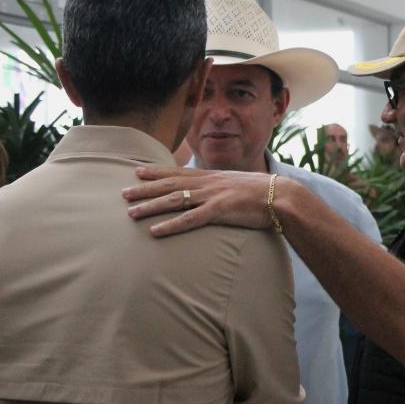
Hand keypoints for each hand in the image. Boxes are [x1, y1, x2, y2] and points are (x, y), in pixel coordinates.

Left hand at [122, 166, 274, 236]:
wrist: (281, 196)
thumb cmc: (262, 194)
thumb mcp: (237, 186)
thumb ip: (221, 189)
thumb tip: (213, 195)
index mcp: (211, 177)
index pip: (178, 172)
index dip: (156, 172)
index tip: (137, 172)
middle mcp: (208, 184)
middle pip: (170, 184)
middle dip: (145, 188)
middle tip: (122, 193)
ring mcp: (212, 197)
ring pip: (174, 200)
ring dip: (151, 206)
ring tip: (130, 213)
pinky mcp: (219, 212)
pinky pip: (189, 220)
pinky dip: (170, 225)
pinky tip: (154, 231)